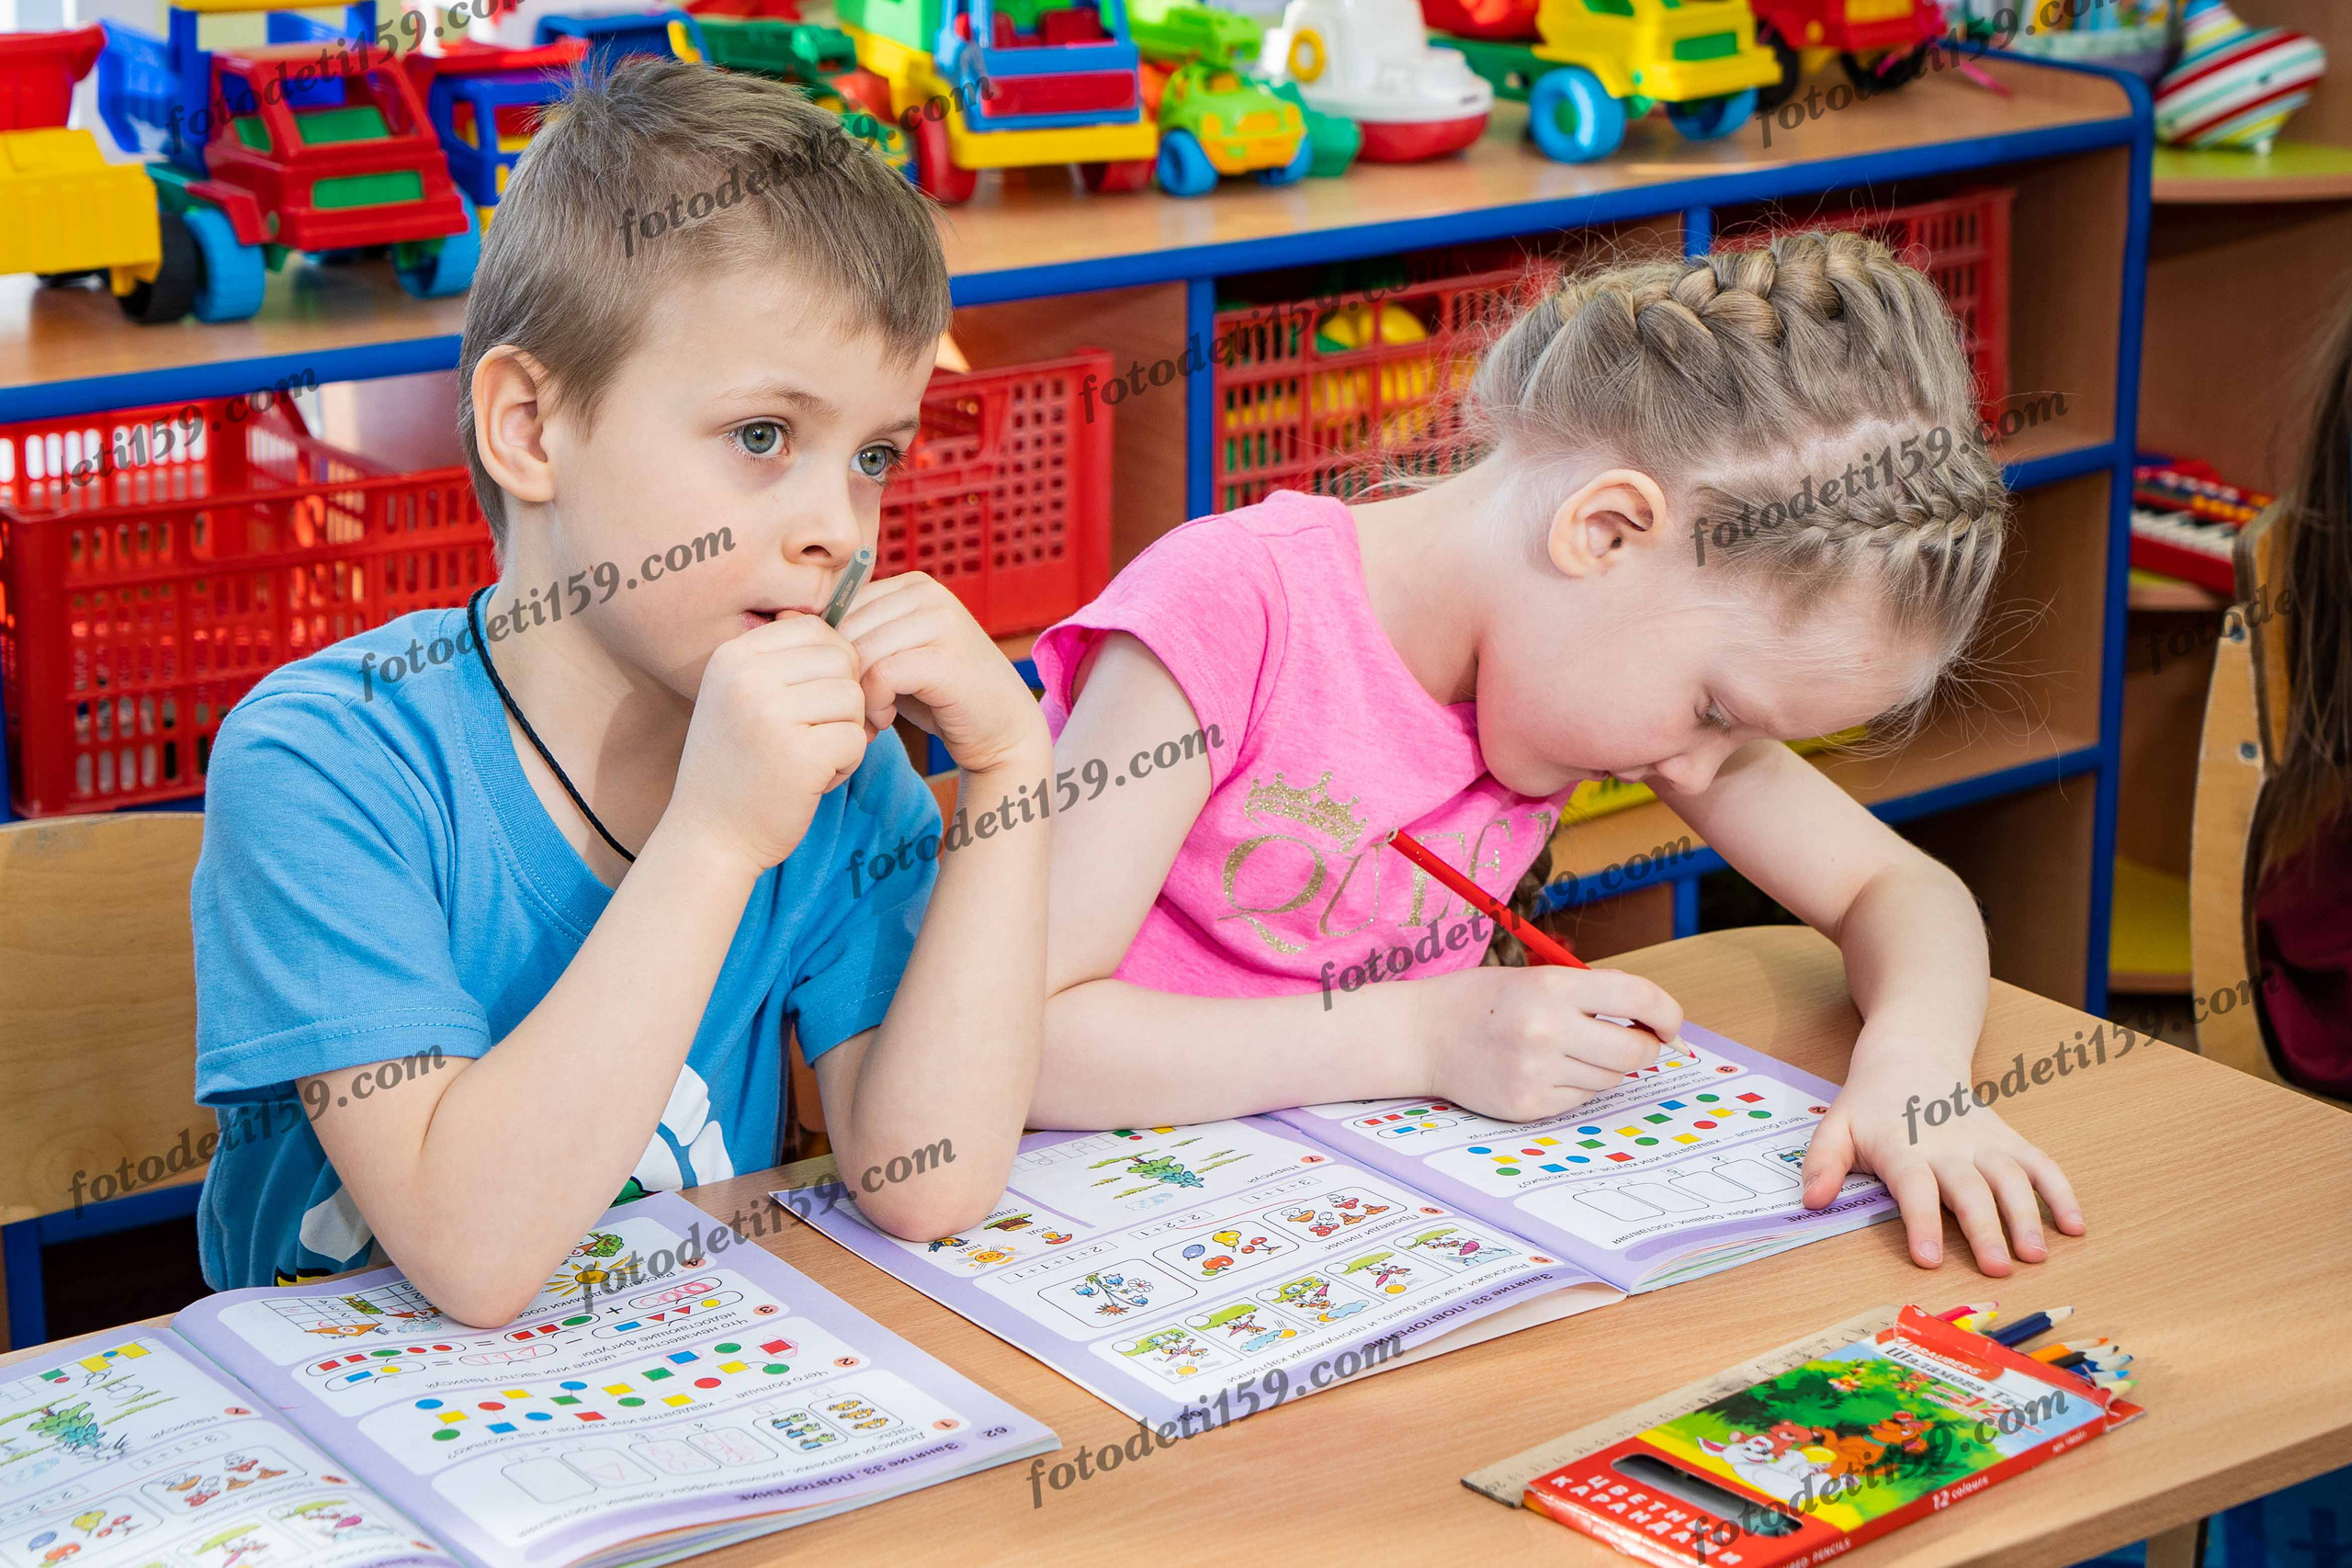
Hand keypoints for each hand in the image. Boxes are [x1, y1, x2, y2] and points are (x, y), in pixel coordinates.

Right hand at [665, 615, 869, 870]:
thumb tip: (846, 627)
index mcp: (734, 654)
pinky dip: (846, 764)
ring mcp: (772, 715)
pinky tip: (814, 780)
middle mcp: (748, 677)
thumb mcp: (743, 697)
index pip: (817, 629)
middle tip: (815, 734)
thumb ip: (786, 661)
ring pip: (854, 699)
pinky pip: (856, 739)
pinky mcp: (800, 755)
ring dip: (846, 733)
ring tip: (810, 758)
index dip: (832, 666)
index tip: (811, 702)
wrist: (708, 837)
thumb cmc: (736, 766)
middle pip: (843, 660)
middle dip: (844, 699)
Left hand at [835, 572, 1048, 774]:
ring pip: (860, 652)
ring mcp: (941, 621)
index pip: (843, 609)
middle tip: (860, 712)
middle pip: (848, 630)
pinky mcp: (945, 657)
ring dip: (858, 695)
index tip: (854, 689)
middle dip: (844, 677)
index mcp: (914, 585)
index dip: (837, 655)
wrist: (1002, 730)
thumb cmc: (940, 696)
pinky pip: (880, 674)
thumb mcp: (891, 657)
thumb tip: (784, 614)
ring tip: (874, 718)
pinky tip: (887, 721)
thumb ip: (851, 637)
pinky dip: (875, 705)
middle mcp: (929, 594)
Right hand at [1414, 964, 1683, 1121]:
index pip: (1637, 996)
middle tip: (1631, 1041)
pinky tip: (1543, 1070)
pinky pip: (1579, 1100)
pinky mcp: (1528, 1105)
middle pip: (1634, 1051)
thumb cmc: (1480, 1002)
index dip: (1667, 1012)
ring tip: (1568, 1052)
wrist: (1420, 1035)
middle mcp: (1547, 1029)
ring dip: (1604, 1068)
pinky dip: (1574, 1087)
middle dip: (1644, 1047)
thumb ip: (1589, 995)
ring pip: (1610, 1080)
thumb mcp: (1533, 979)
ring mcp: (1537, 1072)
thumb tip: (1652, 1022)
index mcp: (1552, 986)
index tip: (1670, 1023)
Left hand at [1800, 1062, 2083, 1274]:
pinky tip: (2076, 1227)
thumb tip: (1810, 1201)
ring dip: (2027, 1216)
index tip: (1928, 1259)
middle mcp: (1949, 1147)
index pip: (1914, 1188)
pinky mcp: (2010, 1140)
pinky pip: (2041, 1164)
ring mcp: (1985, 1142)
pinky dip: (2061, 1193)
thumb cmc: (1870, 1105)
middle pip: (1970, 1190)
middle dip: (1984, 1230)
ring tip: (2036, 1256)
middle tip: (1997, 1269)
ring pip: (2012, 1179)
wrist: (1912, 1056)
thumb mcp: (1835, 1127)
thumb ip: (1822, 1163)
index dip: (1922, 1222)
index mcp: (1904, 1148)